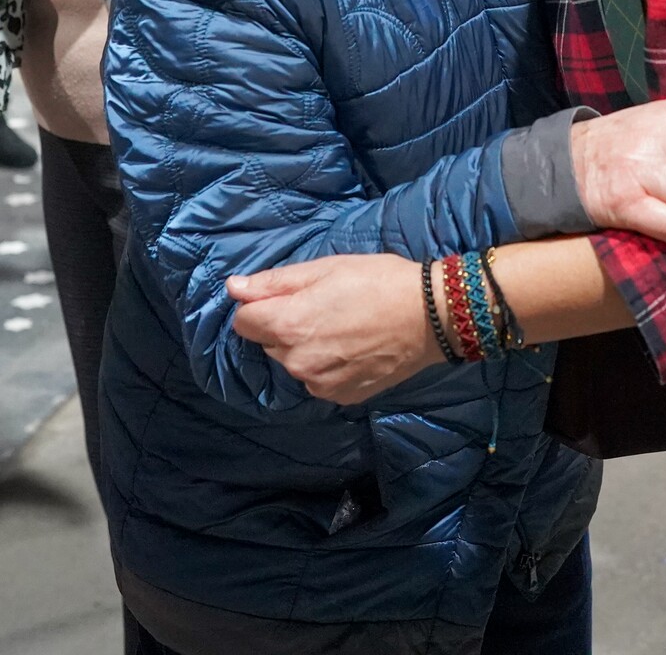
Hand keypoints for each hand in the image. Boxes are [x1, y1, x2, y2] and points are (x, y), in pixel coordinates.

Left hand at [226, 254, 435, 404]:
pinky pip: (318, 379)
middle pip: (269, 342)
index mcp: (288, 326)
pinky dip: (328, 365)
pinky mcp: (340, 397)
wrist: (431, 317)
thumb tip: (234, 288)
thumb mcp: (326, 268)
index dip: (260, 306)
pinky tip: (354, 348)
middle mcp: (296, 362)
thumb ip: (274, 282)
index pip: (243, 322)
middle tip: (324, 306)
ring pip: (294, 362)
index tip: (286, 296)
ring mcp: (318, 384)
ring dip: (306, 347)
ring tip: (343, 327)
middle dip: (285, 326)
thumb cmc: (378, 281)